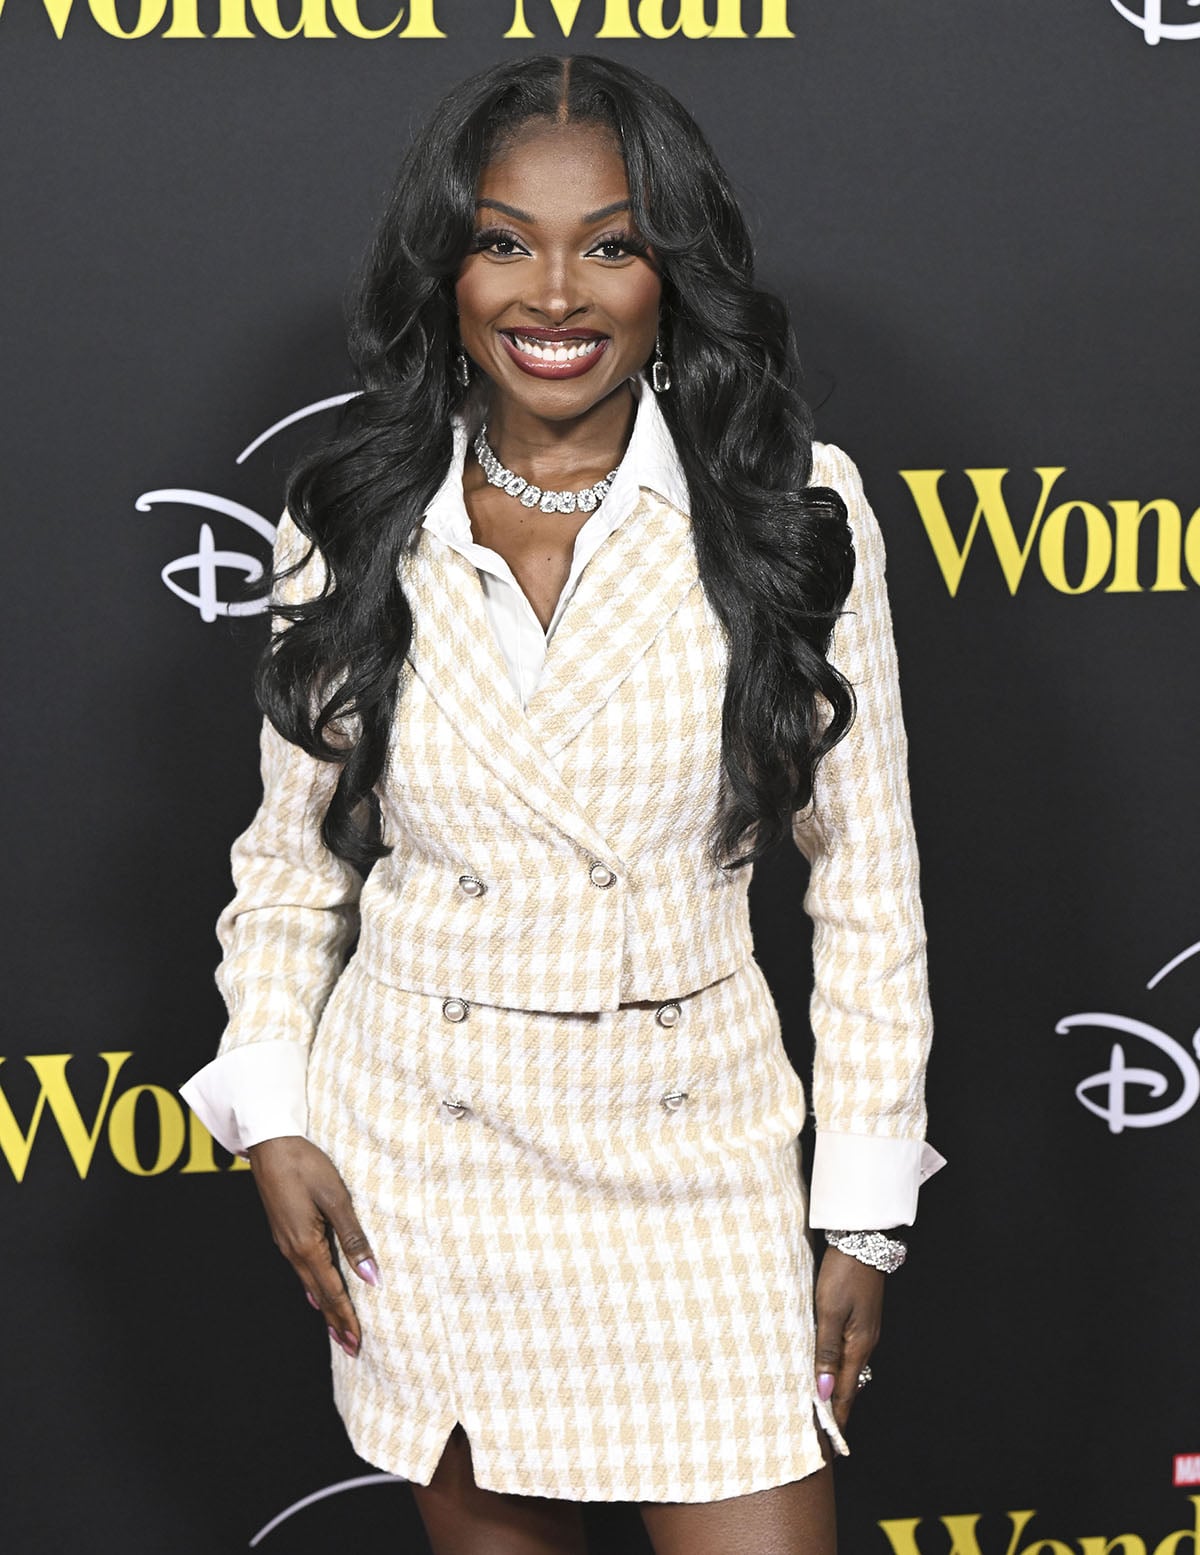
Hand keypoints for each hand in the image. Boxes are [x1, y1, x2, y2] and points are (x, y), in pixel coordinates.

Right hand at [246, 1136, 377, 1358]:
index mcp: (306, 1246)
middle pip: (319, 1295)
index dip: (346, 1318)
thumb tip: (371, 1277)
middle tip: (351, 1348)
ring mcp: (285, 1241)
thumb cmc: (305, 1165)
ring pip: (309, 1283)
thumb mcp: (336, 1198)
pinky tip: (319, 1291)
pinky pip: (303, 1268)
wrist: (270, 1144)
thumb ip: (353, 1237)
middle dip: (336, 1322)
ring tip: (338, 1328)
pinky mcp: (284, 1231)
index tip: (357, 1343)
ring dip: (326, 1307)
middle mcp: (292, 1250)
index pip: (332, 1292)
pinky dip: (316, 1286)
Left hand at [813, 1245, 884, 1429]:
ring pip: (849, 1369)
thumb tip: (822, 1390)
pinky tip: (826, 1370)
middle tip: (821, 1433)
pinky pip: (846, 1352)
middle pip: (850, 1385)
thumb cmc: (843, 1273)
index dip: (836, 1419)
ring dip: (835, 1389)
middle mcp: (865, 1343)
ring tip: (820, 1408)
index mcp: (859, 1345)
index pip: (846, 1393)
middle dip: (836, 1409)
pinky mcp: (859, 1318)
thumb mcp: (829, 1311)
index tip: (829, 1445)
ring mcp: (864, 1330)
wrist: (862, 1240)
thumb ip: (825, 1350)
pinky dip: (836, 1368)